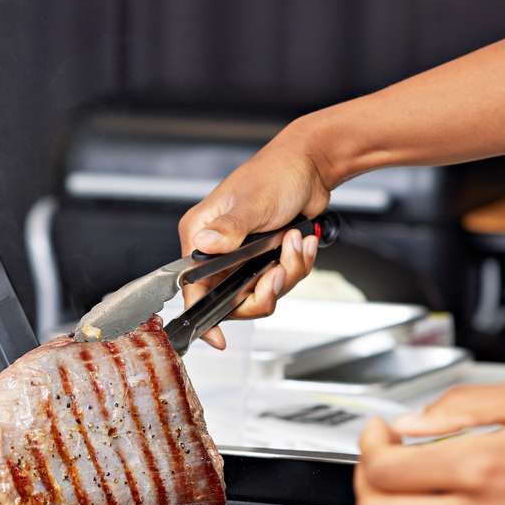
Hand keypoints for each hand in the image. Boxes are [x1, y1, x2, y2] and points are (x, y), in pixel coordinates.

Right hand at [176, 121, 334, 347]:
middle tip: (279, 271)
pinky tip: (302, 239)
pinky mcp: (266, 258)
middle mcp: (218, 249)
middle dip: (264, 290)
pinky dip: (297, 263)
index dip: (205, 316)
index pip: (193, 288)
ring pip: (262, 292)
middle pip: (232, 298)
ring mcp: (243, 256)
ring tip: (295, 242)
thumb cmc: (277, 173)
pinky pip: (281, 280)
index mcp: (201, 235)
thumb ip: (230, 230)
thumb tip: (204, 246)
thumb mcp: (253, 202)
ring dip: (287, 271)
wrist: (312, 165)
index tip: (217, 340)